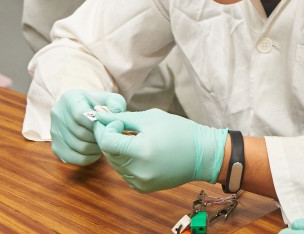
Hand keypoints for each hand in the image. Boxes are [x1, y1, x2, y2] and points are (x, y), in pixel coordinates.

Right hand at [49, 89, 125, 165]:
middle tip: (108, 137)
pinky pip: (73, 158)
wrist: (85, 112)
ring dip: (95, 148)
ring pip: (78, 147)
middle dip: (98, 137)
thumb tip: (113, 114)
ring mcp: (54, 132)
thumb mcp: (110, 99)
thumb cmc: (100, 105)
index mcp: (69, 98)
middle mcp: (58, 113)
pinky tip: (96, 152)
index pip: (80, 115)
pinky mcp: (55, 147)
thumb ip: (116, 104)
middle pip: (80, 133)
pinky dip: (88, 158)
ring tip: (103, 143)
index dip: (96, 124)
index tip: (105, 126)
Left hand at [92, 108, 226, 192]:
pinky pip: (124, 172)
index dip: (107, 128)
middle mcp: (138, 171)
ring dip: (117, 149)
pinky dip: (126, 160)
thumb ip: (123, 118)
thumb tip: (100, 115)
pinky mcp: (143, 188)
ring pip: (114, 164)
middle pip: (108, 154)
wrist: (203, 154)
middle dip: (110, 137)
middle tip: (119, 125)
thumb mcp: (150, 118)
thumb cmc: (179, 131)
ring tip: (132, 137)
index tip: (118, 119)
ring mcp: (140, 182)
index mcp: (141, 151)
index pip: (107, 142)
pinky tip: (138, 150)